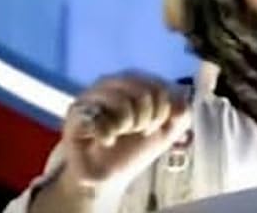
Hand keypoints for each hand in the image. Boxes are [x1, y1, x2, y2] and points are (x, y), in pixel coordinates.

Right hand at [59, 71, 191, 193]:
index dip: (163, 109)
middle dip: (146, 118)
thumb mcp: (168, 129)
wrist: (108, 176)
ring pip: (121, 101)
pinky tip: (105, 141)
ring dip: (126, 125)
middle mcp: (111, 82)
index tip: (154, 125)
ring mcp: (91, 96)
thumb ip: (182, 112)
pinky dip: (106, 135)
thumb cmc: (134, 148)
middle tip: (137, 130)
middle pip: (143, 91)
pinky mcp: (75, 114)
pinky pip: (97, 118)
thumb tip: (179, 104)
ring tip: (119, 134)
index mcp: (134, 80)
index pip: (158, 85)